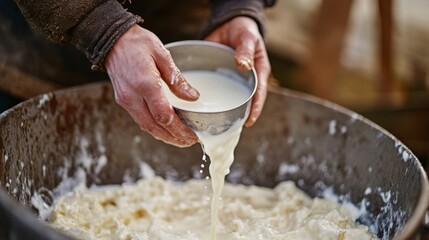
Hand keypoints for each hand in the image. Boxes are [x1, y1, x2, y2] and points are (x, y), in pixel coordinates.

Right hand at [105, 24, 199, 146]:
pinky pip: (140, 120)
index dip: (179, 129)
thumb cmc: (137, 43)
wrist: (111, 39)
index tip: (193, 135)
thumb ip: (177, 79)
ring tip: (180, 139)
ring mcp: (125, 100)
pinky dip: (154, 128)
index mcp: (145, 83)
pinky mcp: (123, 100)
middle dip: (173, 138)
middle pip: (154, 127)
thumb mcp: (162, 54)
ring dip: (164, 136)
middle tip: (190, 142)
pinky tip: (165, 129)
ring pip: (146, 126)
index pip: (163, 115)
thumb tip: (193, 97)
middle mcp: (133, 96)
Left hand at [205, 16, 270, 126]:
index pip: (258, 95)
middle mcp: (245, 80)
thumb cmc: (244, 30)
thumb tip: (244, 66)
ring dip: (221, 109)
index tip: (249, 122)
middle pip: (243, 101)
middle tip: (227, 129)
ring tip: (211, 123)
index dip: (255, 109)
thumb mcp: (247, 38)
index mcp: (257, 73)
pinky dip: (207, 97)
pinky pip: (213, 89)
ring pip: (227, 98)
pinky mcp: (217, 76)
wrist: (229, 22)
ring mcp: (230, 80)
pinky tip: (196, 105)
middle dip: (237, 115)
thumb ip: (245, 51)